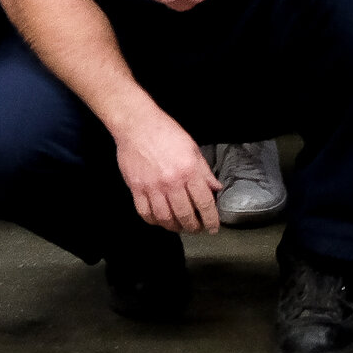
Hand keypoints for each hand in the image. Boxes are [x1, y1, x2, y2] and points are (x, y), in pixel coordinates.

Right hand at [112, 104, 223, 233]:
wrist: (138, 124)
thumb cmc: (166, 132)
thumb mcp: (192, 148)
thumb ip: (204, 171)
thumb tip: (216, 188)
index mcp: (189, 170)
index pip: (204, 202)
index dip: (211, 219)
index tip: (213, 227)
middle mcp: (171, 181)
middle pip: (185, 215)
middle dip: (194, 227)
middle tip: (197, 228)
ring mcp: (152, 186)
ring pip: (165, 219)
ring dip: (175, 227)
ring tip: (180, 225)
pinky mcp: (136, 188)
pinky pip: (145, 213)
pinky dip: (154, 221)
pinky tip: (160, 219)